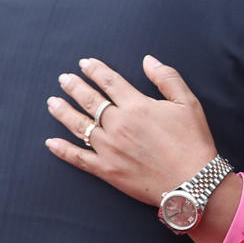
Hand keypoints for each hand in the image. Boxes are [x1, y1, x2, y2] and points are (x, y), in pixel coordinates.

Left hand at [46, 55, 217, 206]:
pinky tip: (50, 143)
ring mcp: (109, 148)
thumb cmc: (193, 142)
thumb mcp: (188, 103)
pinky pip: (79, 158)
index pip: (109, 82)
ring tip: (52, 102)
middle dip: (74, 87)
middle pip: (89, 100)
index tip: (84, 63)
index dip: (95, 70)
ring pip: (79, 126)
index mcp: (136, 106)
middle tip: (63, 79)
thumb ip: (167, 78)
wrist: (192, 182)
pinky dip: (63, 150)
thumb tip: (147, 60)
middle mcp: (118, 124)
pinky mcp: (107, 170)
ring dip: (63, 112)